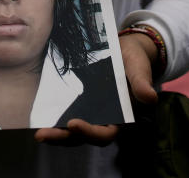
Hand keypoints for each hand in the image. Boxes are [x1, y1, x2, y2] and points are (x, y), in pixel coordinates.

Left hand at [33, 33, 158, 146]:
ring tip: (39, 133)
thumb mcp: (139, 67)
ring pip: (72, 130)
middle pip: (83, 136)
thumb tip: (150, 98)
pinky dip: (53, 118)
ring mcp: (91, 112)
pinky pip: (65, 114)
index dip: (90, 132)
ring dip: (55, 133)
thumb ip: (142, 82)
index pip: (105, 134)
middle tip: (43, 135)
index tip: (73, 124)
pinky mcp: (80, 102)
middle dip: (63, 138)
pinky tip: (38, 118)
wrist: (126, 50)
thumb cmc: (135, 61)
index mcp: (121, 117)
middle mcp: (104, 119)